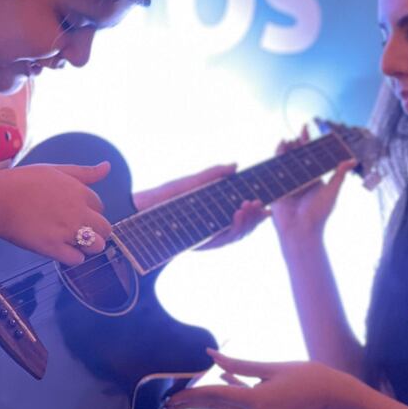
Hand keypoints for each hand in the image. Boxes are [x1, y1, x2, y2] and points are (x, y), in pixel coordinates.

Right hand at [0, 162, 111, 264]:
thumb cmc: (22, 182)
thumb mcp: (56, 170)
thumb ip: (84, 172)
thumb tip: (107, 166)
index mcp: (80, 192)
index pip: (100, 206)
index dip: (90, 210)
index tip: (77, 212)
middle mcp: (78, 212)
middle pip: (105, 228)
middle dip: (96, 231)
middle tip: (80, 231)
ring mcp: (67, 230)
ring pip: (96, 246)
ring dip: (89, 246)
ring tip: (74, 242)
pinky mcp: (53, 247)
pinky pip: (76, 259)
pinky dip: (73, 257)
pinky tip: (63, 250)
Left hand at [133, 164, 268, 249]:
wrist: (139, 208)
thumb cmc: (164, 195)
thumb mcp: (193, 182)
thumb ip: (214, 174)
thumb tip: (236, 165)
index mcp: (214, 217)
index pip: (241, 219)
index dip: (257, 217)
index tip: (269, 207)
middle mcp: (212, 230)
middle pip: (242, 231)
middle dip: (254, 220)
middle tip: (260, 205)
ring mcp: (204, 238)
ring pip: (234, 237)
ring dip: (246, 223)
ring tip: (249, 207)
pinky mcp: (195, 243)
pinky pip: (218, 240)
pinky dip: (230, 229)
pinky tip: (236, 216)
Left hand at [164, 349, 348, 408]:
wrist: (335, 396)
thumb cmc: (308, 377)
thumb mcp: (272, 367)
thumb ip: (240, 364)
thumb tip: (212, 358)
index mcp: (257, 402)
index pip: (216, 398)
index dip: (192, 395)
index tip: (172, 396)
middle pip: (216, 407)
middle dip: (191, 404)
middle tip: (166, 403)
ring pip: (226, 407)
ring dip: (205, 402)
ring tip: (183, 397)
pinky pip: (241, 405)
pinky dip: (227, 395)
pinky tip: (219, 383)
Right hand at [271, 124, 355, 238]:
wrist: (301, 231)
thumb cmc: (319, 214)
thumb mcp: (332, 192)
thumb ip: (339, 174)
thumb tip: (352, 159)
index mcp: (314, 179)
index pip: (312, 157)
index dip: (310, 142)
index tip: (308, 128)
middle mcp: (301, 179)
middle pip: (298, 156)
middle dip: (297, 144)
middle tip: (298, 132)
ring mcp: (288, 182)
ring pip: (287, 160)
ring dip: (287, 148)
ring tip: (289, 139)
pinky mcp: (277, 187)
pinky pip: (276, 169)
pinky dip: (277, 156)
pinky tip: (280, 147)